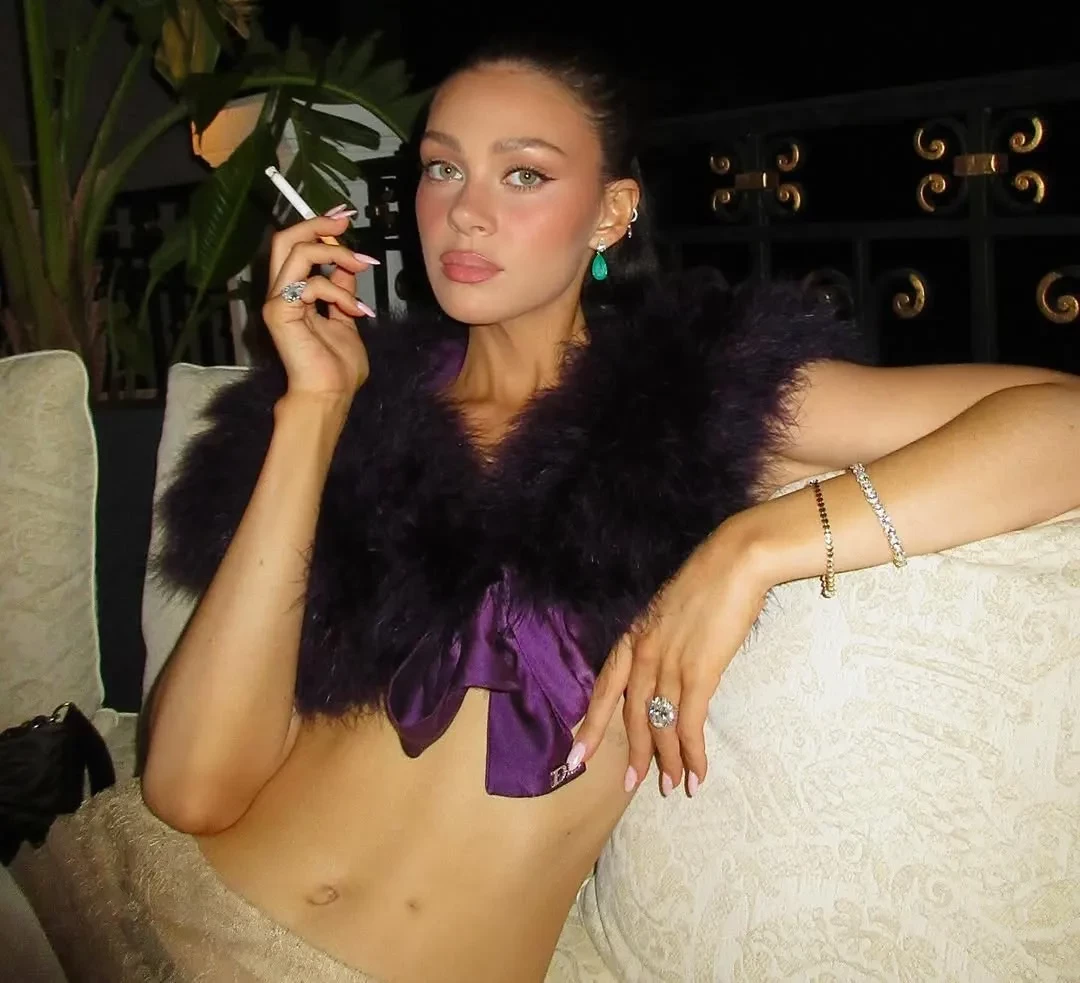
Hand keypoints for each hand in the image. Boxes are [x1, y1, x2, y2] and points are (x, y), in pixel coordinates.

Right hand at [262, 211, 377, 397]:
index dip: (318, 227)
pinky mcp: (279, 312)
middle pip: (285, 239)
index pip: (296, 246)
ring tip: (362, 266)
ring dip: (336, 253)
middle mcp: (280, 292)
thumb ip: (342, 291)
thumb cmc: (336, 367)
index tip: (345, 217)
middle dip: (317, 224)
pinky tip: (356, 310)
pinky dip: (339, 292)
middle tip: (345, 222)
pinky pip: (310, 283)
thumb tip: (349, 266)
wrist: (330, 395)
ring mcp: (276, 301)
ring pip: (296, 250)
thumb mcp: (346, 318)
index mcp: (293, 292)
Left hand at [572, 519, 769, 795]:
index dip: (592, 724)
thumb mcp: (670, 611)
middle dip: (633, 754)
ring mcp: (668, 665)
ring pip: (660, 726)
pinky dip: (692, 754)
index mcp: (633, 636)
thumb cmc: (709, 582)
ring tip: (671, 787)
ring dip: (667, 761)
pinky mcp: (698, 673)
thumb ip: (663, 640)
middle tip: (631, 785)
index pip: (605, 688)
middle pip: (630, 715)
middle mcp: (643, 654)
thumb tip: (671, 668)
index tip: (578, 754)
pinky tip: (697, 774)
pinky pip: (689, 725)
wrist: (735, 562)